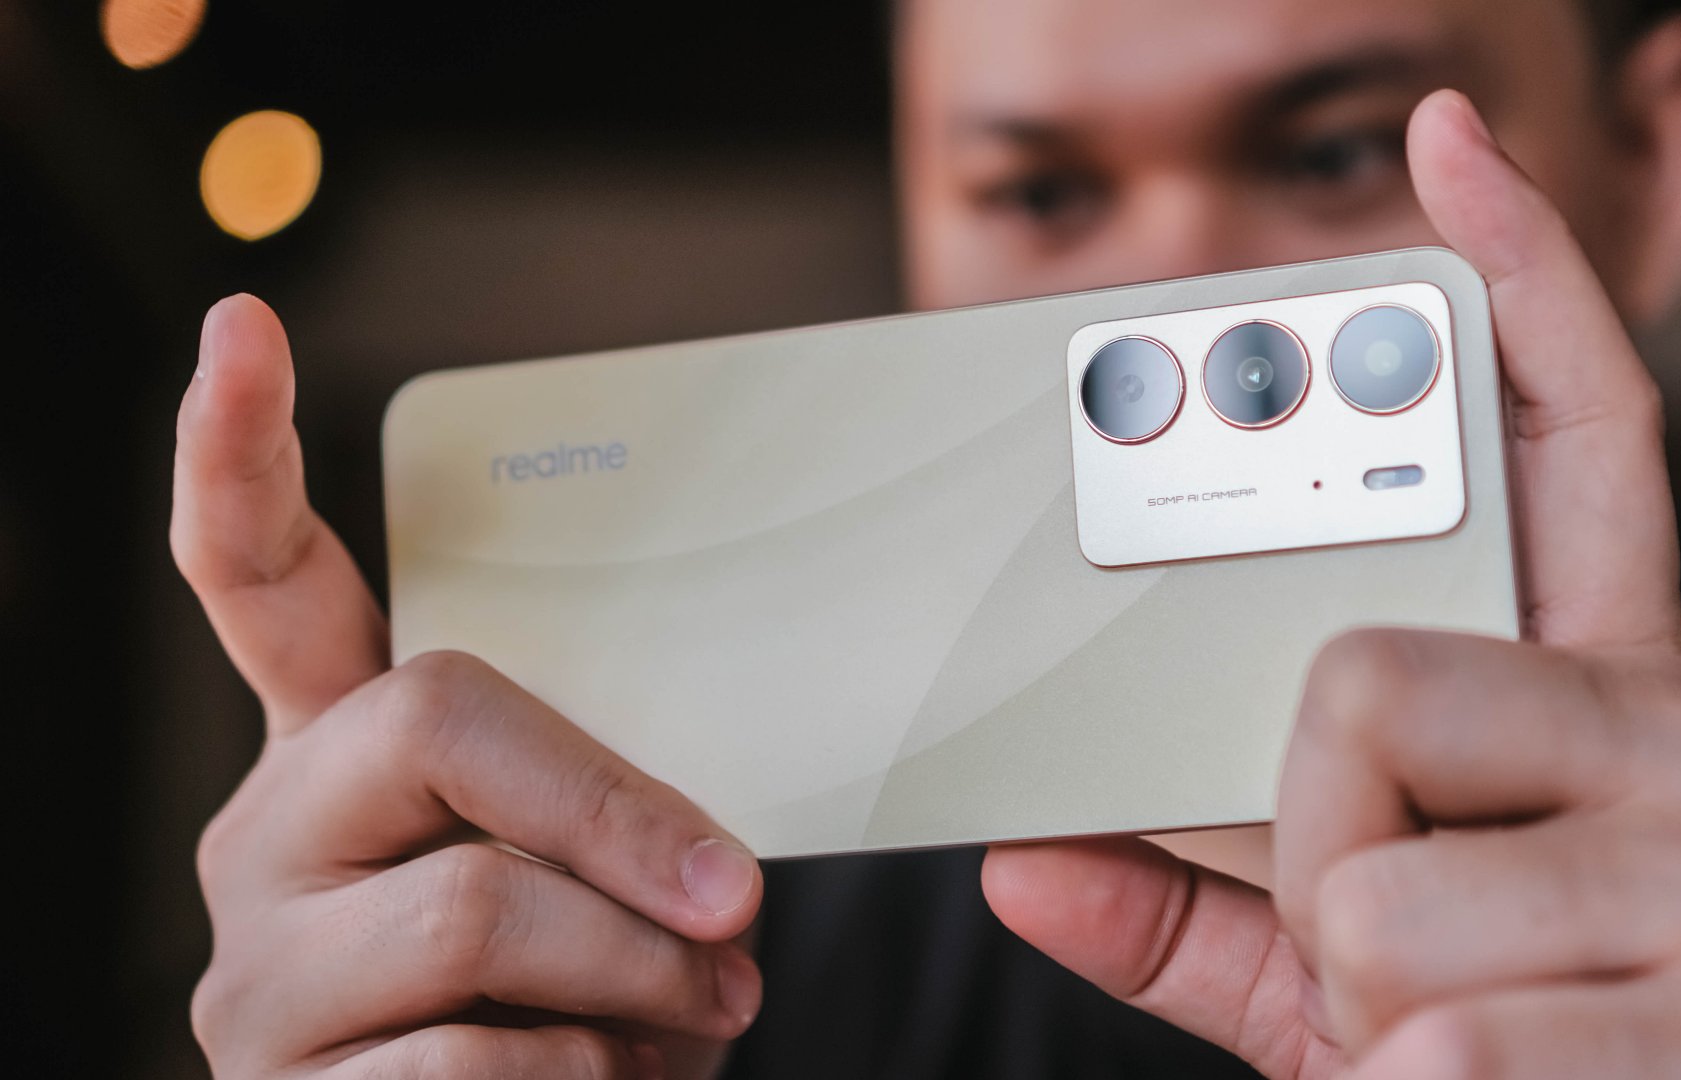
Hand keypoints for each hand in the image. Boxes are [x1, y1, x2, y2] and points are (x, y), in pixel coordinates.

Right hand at [175, 297, 763, 1078]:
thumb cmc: (588, 992)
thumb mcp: (601, 874)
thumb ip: (615, 818)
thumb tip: (716, 874)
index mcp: (342, 748)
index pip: (261, 578)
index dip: (239, 452)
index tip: (241, 323)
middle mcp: (267, 831)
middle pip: (438, 717)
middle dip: (623, 811)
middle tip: (743, 903)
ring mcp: (255, 968)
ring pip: (476, 906)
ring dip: (642, 972)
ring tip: (706, 1010)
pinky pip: (470, 1063)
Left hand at [981, 91, 1680, 1077]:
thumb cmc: (1515, 1072)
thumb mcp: (1345, 986)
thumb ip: (1196, 915)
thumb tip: (1024, 860)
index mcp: (1611, 704)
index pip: (1577, 441)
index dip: (1520, 279)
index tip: (1447, 148)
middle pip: (1367, 673)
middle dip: (1312, 836)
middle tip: (1383, 946)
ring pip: (1378, 884)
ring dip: (1365, 1002)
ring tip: (1469, 1051)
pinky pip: (1438, 1033)